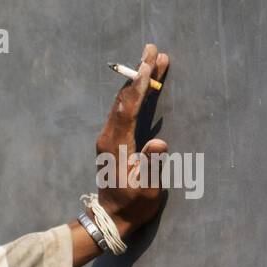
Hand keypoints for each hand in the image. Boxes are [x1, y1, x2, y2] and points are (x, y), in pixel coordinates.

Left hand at [93, 42, 170, 237]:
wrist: (111, 218)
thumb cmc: (133, 206)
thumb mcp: (148, 189)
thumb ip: (153, 164)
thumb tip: (159, 141)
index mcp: (116, 146)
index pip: (128, 108)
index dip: (139, 85)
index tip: (149, 64)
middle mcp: (108, 137)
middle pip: (124, 98)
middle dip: (139, 73)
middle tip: (152, 48)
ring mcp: (108, 137)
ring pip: (123, 102)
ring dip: (139, 80)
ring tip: (154, 59)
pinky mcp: (112, 140)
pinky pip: (123, 110)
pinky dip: (136, 94)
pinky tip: (146, 84)